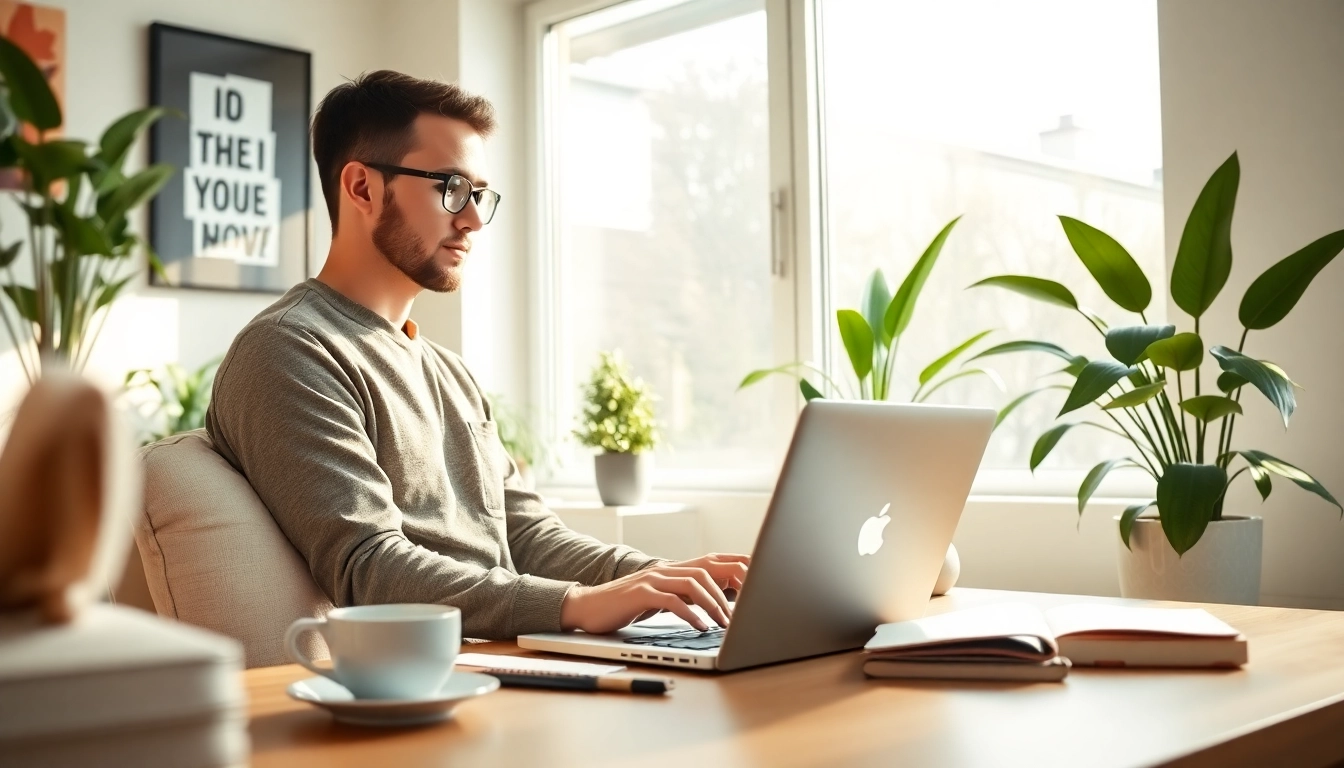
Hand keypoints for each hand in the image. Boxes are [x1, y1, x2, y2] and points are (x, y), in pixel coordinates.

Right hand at [559, 553, 750, 634]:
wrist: (587, 607)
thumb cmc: (625, 606)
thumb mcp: (660, 597)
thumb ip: (684, 594)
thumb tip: (715, 601)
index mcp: (672, 569)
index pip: (712, 560)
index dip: (736, 564)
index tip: (758, 578)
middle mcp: (665, 569)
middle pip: (707, 568)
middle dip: (731, 585)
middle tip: (747, 606)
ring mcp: (652, 579)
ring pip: (693, 583)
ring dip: (713, 604)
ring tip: (724, 623)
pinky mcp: (640, 594)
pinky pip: (672, 601)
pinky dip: (690, 614)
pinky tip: (699, 627)